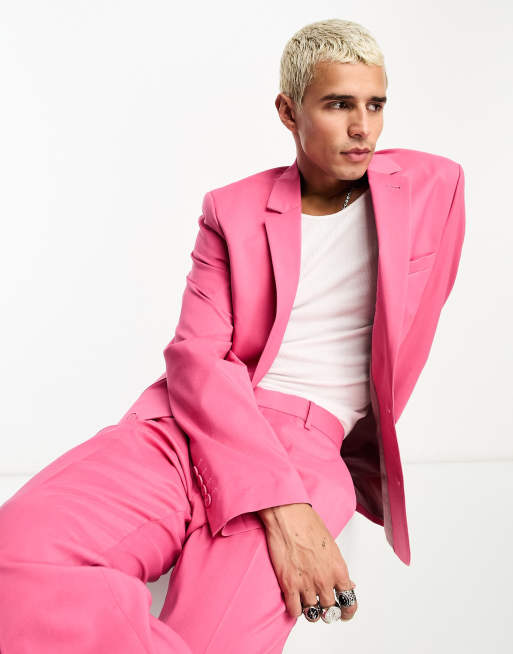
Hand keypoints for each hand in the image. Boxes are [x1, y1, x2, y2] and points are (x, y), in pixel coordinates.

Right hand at [257, 503, 356, 620]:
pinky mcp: (289, 584)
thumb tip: (348, 583)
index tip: (345, 614)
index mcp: (339, 570)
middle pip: (330, 610)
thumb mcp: (331, 546)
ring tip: (307, 603)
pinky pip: (295, 610)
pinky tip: (294, 602)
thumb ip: (338, 568)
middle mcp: (325, 580)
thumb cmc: (308, 524)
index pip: (349, 602)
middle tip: (322, 607)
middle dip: (327, 611)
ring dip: (310, 610)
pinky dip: (295, 610)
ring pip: (312, 613)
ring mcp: (307, 584)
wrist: (289, 516)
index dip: (348, 612)